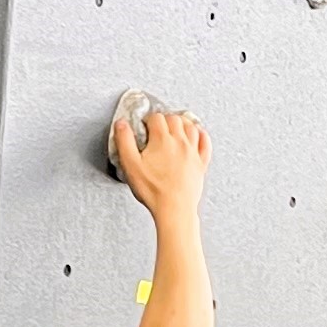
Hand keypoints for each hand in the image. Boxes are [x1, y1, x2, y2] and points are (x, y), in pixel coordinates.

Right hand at [115, 103, 209, 218]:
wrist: (175, 209)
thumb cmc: (153, 190)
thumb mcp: (130, 164)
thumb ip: (124, 141)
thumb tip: (121, 124)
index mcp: (162, 139)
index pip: (157, 118)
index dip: (148, 119)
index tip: (145, 125)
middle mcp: (180, 142)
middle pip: (175, 119)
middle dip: (165, 119)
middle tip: (158, 125)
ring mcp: (193, 152)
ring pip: (191, 127)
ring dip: (183, 123)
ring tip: (176, 125)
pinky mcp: (201, 164)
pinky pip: (205, 144)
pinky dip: (202, 135)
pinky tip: (199, 134)